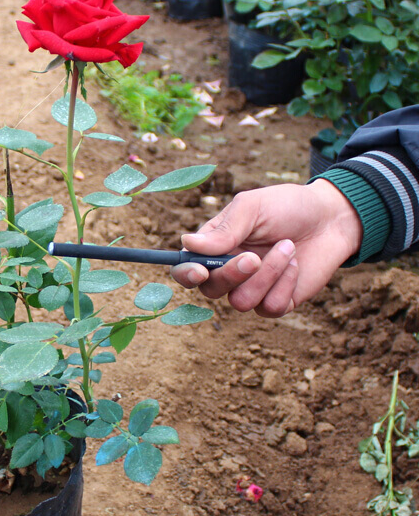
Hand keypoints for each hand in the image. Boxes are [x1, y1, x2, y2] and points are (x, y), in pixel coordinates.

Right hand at [170, 179, 363, 316]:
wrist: (331, 218)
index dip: (186, 275)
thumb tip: (187, 243)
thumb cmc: (287, 207)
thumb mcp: (252, 207)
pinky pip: (270, 308)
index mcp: (214, 248)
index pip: (185, 270)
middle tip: (254, 256)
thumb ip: (223, 230)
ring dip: (266, 275)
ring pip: (241, 302)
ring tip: (287, 248)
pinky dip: (285, 284)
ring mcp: (253, 289)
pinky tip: (295, 264)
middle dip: (232, 275)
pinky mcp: (277, 302)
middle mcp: (229, 272)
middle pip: (211, 291)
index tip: (200, 272)